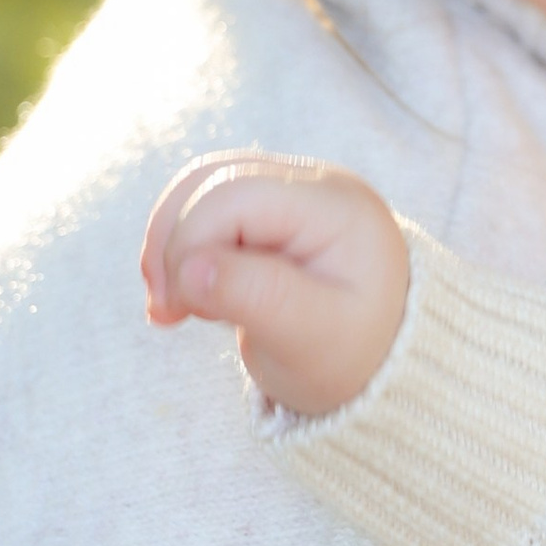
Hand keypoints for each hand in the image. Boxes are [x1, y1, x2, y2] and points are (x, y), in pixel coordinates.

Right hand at [142, 153, 410, 417]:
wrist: (377, 361)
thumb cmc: (352, 353)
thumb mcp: (314, 339)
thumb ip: (258, 298)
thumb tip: (190, 269)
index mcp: (338, 208)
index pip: (236, 195)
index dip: (190, 243)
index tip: (178, 308)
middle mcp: (316, 185)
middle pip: (212, 185)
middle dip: (176, 247)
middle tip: (168, 314)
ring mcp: (291, 190)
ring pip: (199, 189)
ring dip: (171, 245)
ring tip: (171, 307)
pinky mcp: (267, 209)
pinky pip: (204, 209)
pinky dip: (182, 249)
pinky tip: (182, 296)